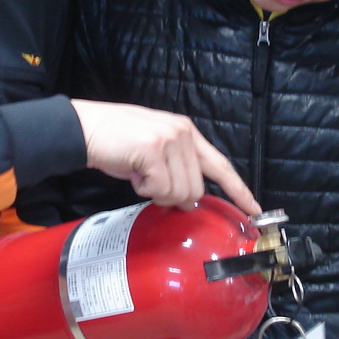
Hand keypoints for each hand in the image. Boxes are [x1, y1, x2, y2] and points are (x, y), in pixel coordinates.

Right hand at [70, 100, 259, 215]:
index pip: (221, 165)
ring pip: (180, 193)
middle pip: (196, 190)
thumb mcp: (155, 150)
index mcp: (188, 133)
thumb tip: (189, 201)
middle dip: (171, 196)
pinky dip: (144, 189)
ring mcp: (170, 140)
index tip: (253, 209)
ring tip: (139, 173)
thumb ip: (177, 169)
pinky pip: (160, 190)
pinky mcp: (154, 150)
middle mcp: (184, 133)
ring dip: (156, 193)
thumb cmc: (116, 142)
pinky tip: (133, 173)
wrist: (85, 129)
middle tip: (148, 182)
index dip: (238, 190)